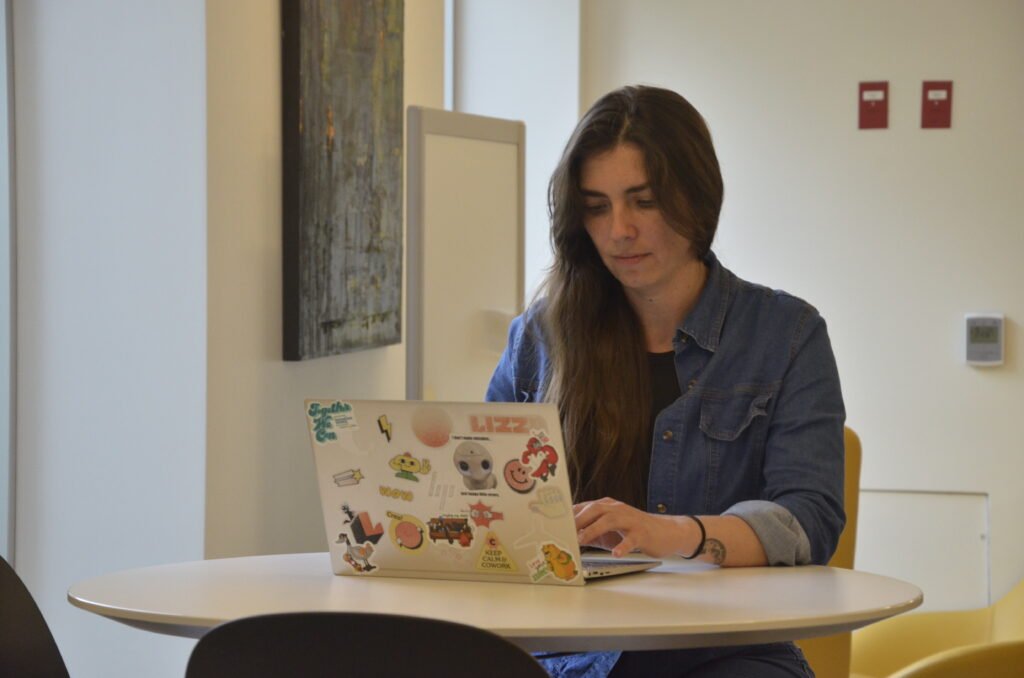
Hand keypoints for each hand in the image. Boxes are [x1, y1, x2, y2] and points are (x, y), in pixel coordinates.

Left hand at [573, 497, 688, 557]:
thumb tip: (570, 540)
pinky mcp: (642, 533)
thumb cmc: (634, 531)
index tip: (553, 523)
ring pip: (610, 520)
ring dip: (593, 529)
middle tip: (563, 531)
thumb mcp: (610, 531)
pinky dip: (622, 546)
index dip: (568, 514)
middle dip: (578, 519)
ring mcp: (631, 520)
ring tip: (582, 540)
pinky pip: (631, 539)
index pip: (584, 507)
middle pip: (595, 509)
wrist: (666, 532)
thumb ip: (591, 533)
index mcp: (608, 507)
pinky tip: (616, 553)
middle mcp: (618, 509)